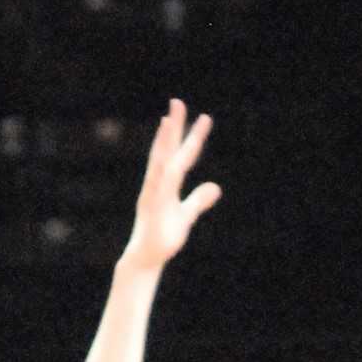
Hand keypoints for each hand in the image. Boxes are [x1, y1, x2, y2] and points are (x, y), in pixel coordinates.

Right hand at [119, 99, 220, 274]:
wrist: (145, 258)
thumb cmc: (163, 236)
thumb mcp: (186, 216)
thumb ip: (199, 200)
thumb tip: (216, 187)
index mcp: (166, 183)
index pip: (182, 156)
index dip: (192, 138)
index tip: (204, 118)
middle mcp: (157, 183)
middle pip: (166, 150)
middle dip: (173, 127)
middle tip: (178, 102)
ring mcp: (153, 195)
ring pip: (159, 164)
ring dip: (163, 143)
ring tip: (168, 122)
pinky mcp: (151, 211)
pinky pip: (157, 191)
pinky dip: (162, 178)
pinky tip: (167, 165)